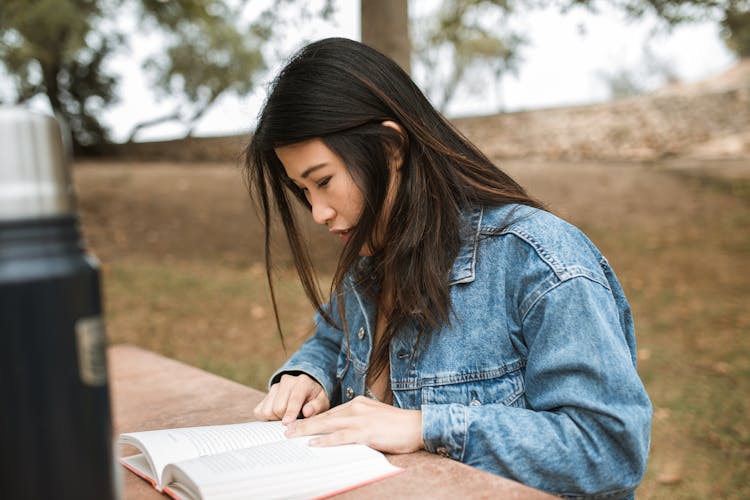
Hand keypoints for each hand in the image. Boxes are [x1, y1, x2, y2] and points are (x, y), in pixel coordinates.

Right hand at [253, 373, 329, 423]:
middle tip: (295, 419)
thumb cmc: (315, 397)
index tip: (287, 423)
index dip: (290, 412)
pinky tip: (278, 415)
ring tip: (287, 415)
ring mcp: (274, 387)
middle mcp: (287, 381)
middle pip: (278, 408)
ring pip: (267, 410)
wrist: (306, 388)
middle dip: (285, 418)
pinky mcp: (266, 395)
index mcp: (303, 382)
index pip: (294, 399)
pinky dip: (267, 417)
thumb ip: (317, 406)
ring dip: (276, 418)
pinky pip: (259, 412)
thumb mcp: (322, 401)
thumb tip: (307, 412)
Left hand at [285, 396, 423, 453]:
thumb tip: (341, 432)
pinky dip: (325, 441)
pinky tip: (313, 445)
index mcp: (358, 403)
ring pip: (327, 425)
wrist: (418, 425)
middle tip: (285, 429)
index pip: (330, 412)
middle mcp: (356, 408)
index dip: (313, 419)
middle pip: (324, 417)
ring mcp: (361, 420)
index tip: (298, 424)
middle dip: (303, 423)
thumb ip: (358, 421)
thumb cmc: (398, 425)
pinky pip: (341, 437)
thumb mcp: (374, 417)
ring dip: (306, 431)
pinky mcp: (366, 432)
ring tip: (291, 436)